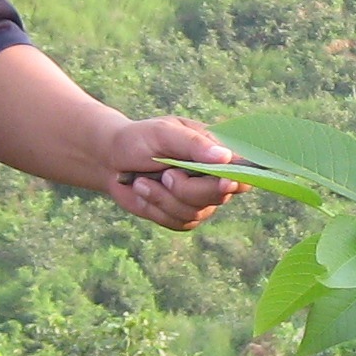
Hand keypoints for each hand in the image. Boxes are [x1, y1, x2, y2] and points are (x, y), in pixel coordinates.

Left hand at [102, 115, 244, 229]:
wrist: (111, 159)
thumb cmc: (140, 139)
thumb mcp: (164, 133)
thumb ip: (193, 144)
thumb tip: (225, 157)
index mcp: (216, 152)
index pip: (243, 169)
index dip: (239, 179)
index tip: (227, 182)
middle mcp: (213, 178)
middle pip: (219, 195)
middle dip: (188, 189)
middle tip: (166, 174)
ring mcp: (199, 200)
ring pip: (195, 211)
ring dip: (164, 198)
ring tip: (144, 180)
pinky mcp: (182, 216)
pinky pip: (178, 222)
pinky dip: (156, 208)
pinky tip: (144, 191)